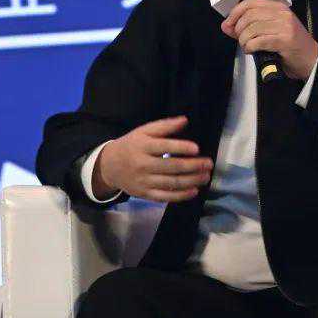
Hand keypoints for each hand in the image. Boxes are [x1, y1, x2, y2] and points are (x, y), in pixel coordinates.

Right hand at [93, 115, 212, 201]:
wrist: (110, 166)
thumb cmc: (131, 145)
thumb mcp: (143, 132)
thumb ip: (164, 126)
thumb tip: (185, 120)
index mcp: (142, 146)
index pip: (163, 146)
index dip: (181, 147)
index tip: (196, 148)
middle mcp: (142, 165)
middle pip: (171, 167)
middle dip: (192, 166)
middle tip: (208, 164)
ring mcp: (144, 181)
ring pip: (171, 183)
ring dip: (191, 180)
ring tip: (205, 176)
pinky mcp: (145, 194)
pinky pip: (165, 196)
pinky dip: (181, 195)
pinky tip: (194, 191)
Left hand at [221, 0, 317, 79]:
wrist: (311, 60)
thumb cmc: (289, 46)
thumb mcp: (269, 32)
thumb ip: (248, 28)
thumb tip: (226, 26)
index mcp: (278, 8)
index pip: (250, 2)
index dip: (235, 12)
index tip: (228, 24)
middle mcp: (282, 14)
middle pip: (249, 15)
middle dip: (239, 29)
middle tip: (241, 40)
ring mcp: (285, 26)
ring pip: (252, 29)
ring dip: (244, 40)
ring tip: (247, 46)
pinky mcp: (285, 40)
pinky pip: (259, 41)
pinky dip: (250, 47)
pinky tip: (252, 51)